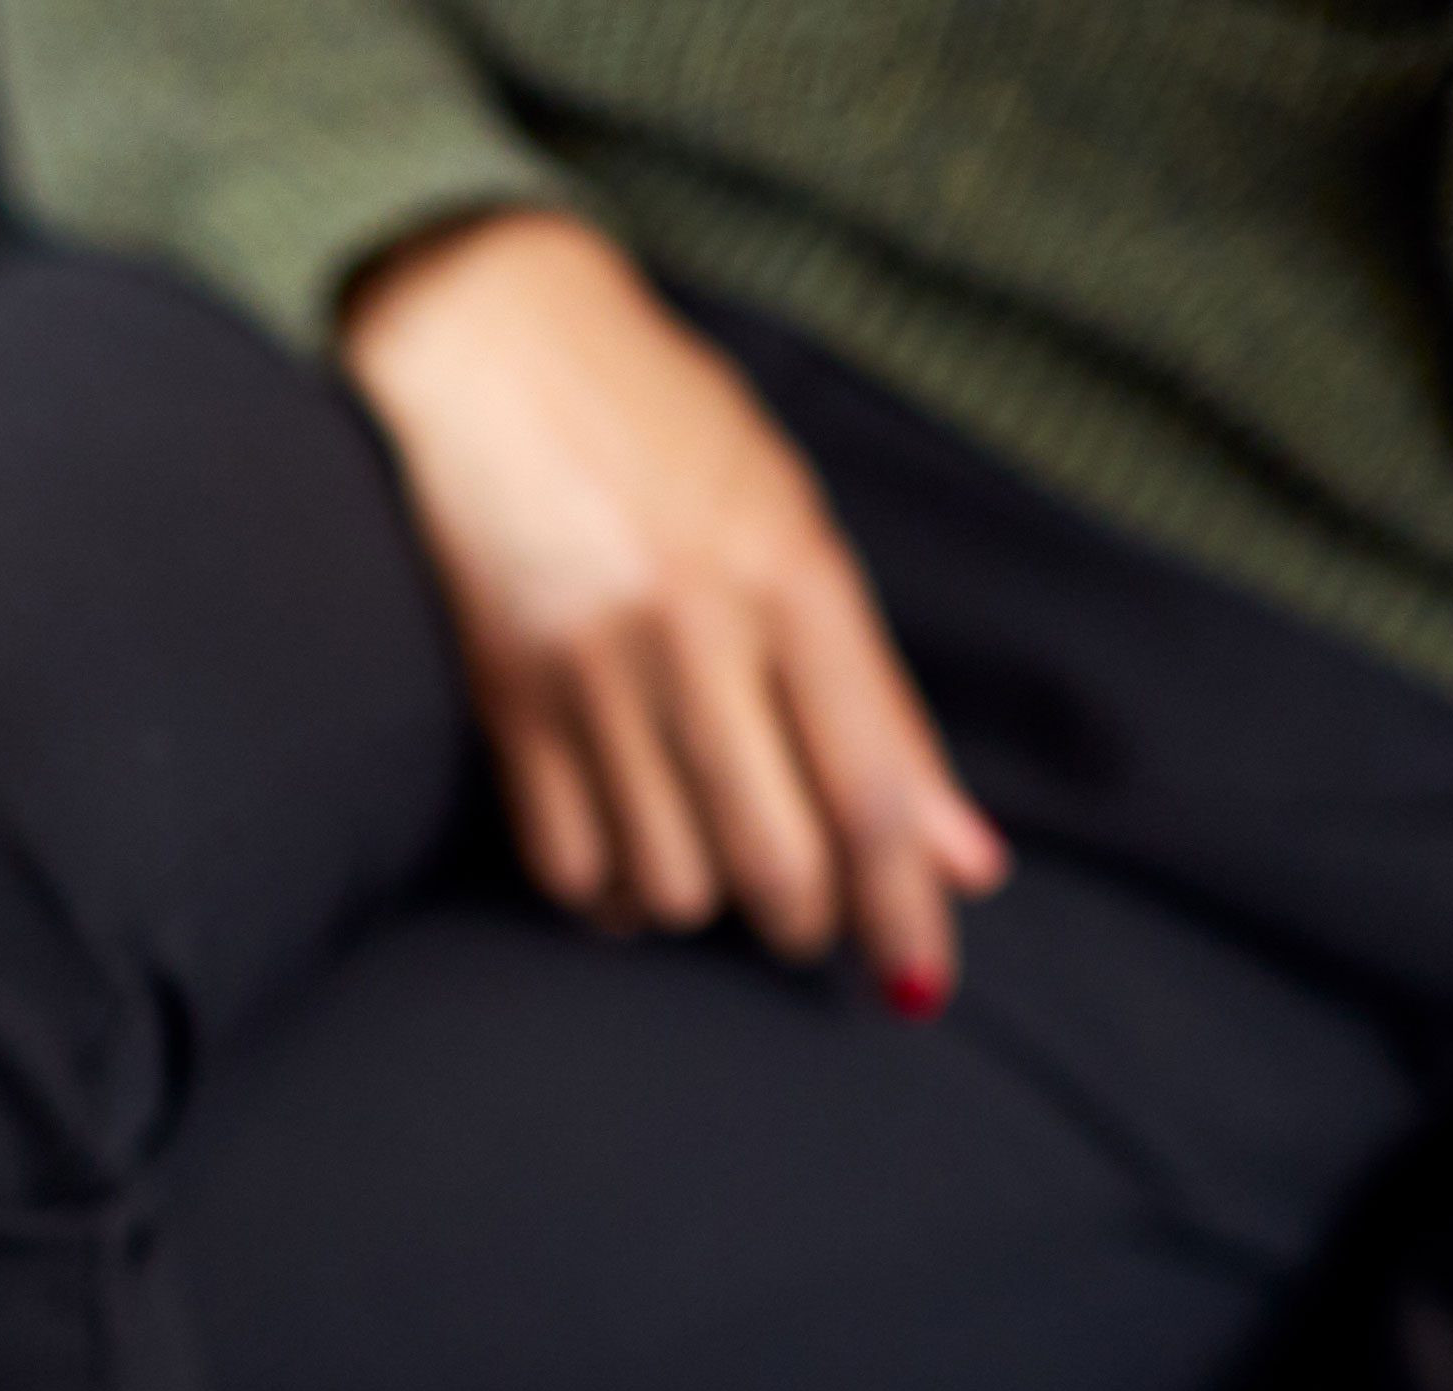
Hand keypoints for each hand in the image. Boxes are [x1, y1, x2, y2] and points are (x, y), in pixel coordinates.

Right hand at [339, 208, 1006, 1009]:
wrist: (488, 349)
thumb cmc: (662, 429)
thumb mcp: (794, 527)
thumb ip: (875, 697)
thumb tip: (963, 855)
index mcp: (792, 576)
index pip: (872, 784)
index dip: (904, 903)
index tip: (919, 978)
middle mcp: (697, 633)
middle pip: (778, 857)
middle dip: (808, 920)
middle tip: (809, 921)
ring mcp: (592, 672)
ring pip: (672, 878)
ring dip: (701, 904)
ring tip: (705, 865)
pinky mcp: (504, 699)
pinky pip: (568, 863)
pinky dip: (609, 896)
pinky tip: (624, 868)